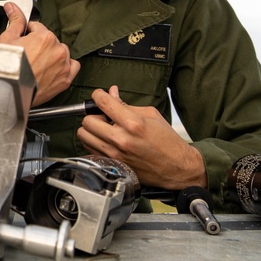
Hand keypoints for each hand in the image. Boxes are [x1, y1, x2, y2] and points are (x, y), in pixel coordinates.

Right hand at [0, 2, 78, 105]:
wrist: (11, 91)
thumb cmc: (8, 68)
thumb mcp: (8, 39)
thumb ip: (15, 21)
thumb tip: (13, 8)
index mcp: (45, 37)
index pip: (38, 27)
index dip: (29, 33)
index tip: (25, 40)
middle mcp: (58, 50)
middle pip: (51, 40)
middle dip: (41, 44)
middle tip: (29, 53)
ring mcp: (64, 65)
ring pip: (62, 52)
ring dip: (54, 54)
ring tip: (39, 62)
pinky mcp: (66, 79)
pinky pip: (73, 66)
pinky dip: (66, 66)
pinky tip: (52, 68)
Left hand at [77, 85, 205, 188]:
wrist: (177, 168)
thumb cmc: (167, 141)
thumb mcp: (151, 115)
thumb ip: (127, 104)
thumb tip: (111, 92)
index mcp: (133, 123)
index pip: (102, 102)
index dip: (98, 95)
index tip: (99, 95)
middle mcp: (121, 139)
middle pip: (87, 120)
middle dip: (93, 114)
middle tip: (104, 116)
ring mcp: (115, 154)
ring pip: (83, 135)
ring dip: (90, 129)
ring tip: (103, 128)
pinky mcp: (113, 164)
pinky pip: (89, 148)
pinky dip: (93, 141)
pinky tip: (105, 139)